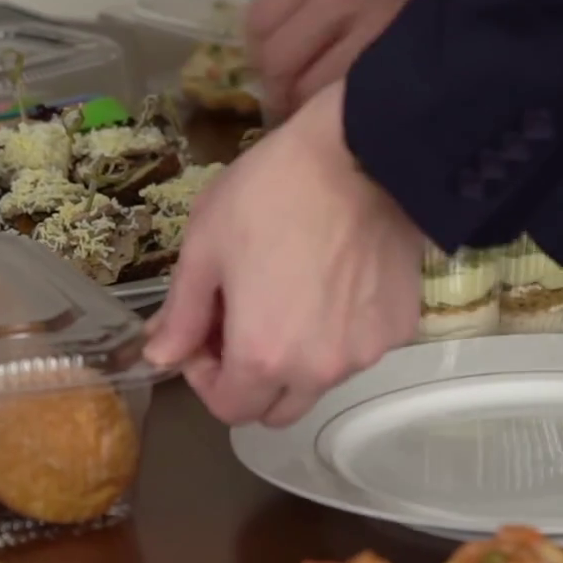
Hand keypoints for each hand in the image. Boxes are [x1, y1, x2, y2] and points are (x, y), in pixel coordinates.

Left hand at [143, 79, 423, 425]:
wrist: (364, 153)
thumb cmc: (273, 192)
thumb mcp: (206, 244)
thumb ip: (182, 312)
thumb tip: (161, 355)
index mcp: (262, 356)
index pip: (229, 409)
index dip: (206, 378)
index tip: (206, 332)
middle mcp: (319, 370)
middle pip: (277, 408)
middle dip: (252, 378)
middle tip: (246, 320)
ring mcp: (366, 351)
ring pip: (320, 379)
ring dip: (297, 357)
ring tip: (294, 294)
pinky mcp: (400, 326)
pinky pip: (359, 348)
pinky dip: (341, 332)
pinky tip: (336, 280)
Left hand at [246, 0, 488, 119]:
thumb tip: (303, 46)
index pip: (260, 22)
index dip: (264, 61)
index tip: (281, 79)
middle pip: (279, 64)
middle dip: (284, 96)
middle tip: (302, 114)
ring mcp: (377, 25)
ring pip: (311, 91)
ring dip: (314, 115)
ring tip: (336, 125)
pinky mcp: (408, 58)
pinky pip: (355, 102)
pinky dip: (350, 119)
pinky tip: (366, 123)